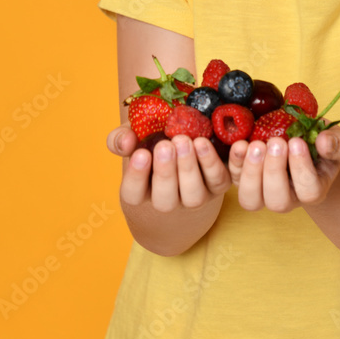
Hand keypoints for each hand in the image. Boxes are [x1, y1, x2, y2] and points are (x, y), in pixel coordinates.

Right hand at [106, 124, 231, 211]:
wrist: (185, 149)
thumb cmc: (153, 145)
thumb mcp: (134, 138)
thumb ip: (121, 139)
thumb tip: (126, 140)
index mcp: (142, 191)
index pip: (133, 195)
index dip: (136, 177)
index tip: (141, 154)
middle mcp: (168, 200)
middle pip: (164, 200)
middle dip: (165, 173)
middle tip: (165, 146)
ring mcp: (194, 196)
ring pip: (193, 196)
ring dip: (189, 169)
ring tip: (184, 141)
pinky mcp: (217, 186)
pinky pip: (218, 181)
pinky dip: (212, 163)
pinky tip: (203, 142)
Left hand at [228, 124, 339, 211]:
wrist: (301, 143)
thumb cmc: (321, 146)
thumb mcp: (337, 141)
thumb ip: (336, 142)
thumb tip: (324, 142)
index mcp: (312, 190)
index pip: (308, 191)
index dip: (301, 169)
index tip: (297, 142)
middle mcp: (287, 197)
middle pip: (277, 201)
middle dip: (274, 171)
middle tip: (276, 142)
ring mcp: (262, 191)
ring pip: (251, 200)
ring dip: (252, 172)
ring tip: (256, 145)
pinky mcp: (243, 179)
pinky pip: (233, 179)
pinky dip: (235, 162)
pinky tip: (240, 143)